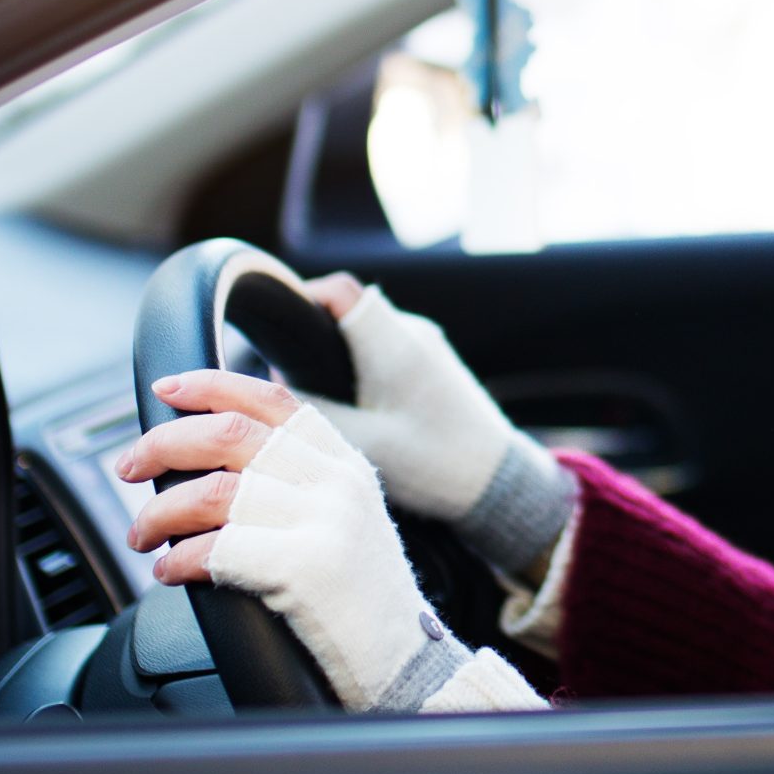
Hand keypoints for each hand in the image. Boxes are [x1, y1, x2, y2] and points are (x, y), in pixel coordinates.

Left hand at [118, 370, 540, 713]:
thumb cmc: (362, 599)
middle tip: (130, 468)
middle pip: (229, 436)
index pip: (271, 400)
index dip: (210, 387)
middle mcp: (336, 483)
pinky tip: (170, 570)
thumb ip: (301, 478)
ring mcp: (323, 523)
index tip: (165, 390)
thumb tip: (219, 451)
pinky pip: (216, 549)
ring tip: (143, 537)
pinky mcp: (303, 569)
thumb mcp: (346, 518)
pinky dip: (177, 559)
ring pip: (212, 492)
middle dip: (163, 446)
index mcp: (344, 463)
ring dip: (159, 512)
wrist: (404, 661)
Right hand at [291, 276, 574, 577]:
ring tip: (326, 398)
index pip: (339, 290)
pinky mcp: (434, 363)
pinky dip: (365, 368)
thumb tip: (277, 386)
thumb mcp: (362, 444)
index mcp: (394, 345)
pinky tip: (361, 409)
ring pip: (367, 331)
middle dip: (314, 336)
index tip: (275, 331)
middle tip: (293, 378)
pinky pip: (387, 348)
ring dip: (340, 356)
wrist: (498, 483)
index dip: (300, 298)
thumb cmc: (435, 465)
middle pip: (348, 310)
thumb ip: (314, 410)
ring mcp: (428, 345)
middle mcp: (414, 333)